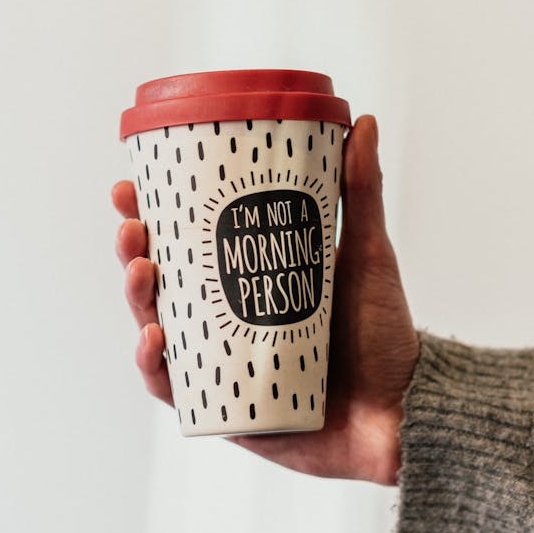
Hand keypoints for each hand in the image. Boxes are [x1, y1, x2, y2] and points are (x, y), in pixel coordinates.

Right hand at [111, 115, 419, 484]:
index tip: (131, 184)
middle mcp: (225, 319)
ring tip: (141, 271)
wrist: (402, 411)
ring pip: (157, 327)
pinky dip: (154, 365)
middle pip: (160, 282)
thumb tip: (361, 120)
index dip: (149, 214)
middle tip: (132, 227)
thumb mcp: (367, 255)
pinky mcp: (222, 409)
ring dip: (137, 298)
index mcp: (246, 279)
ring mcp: (220, 362)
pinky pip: (174, 387)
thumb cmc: (383, 335)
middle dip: (133, 251)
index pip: (184, 242)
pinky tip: (154, 338)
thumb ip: (361, 192)